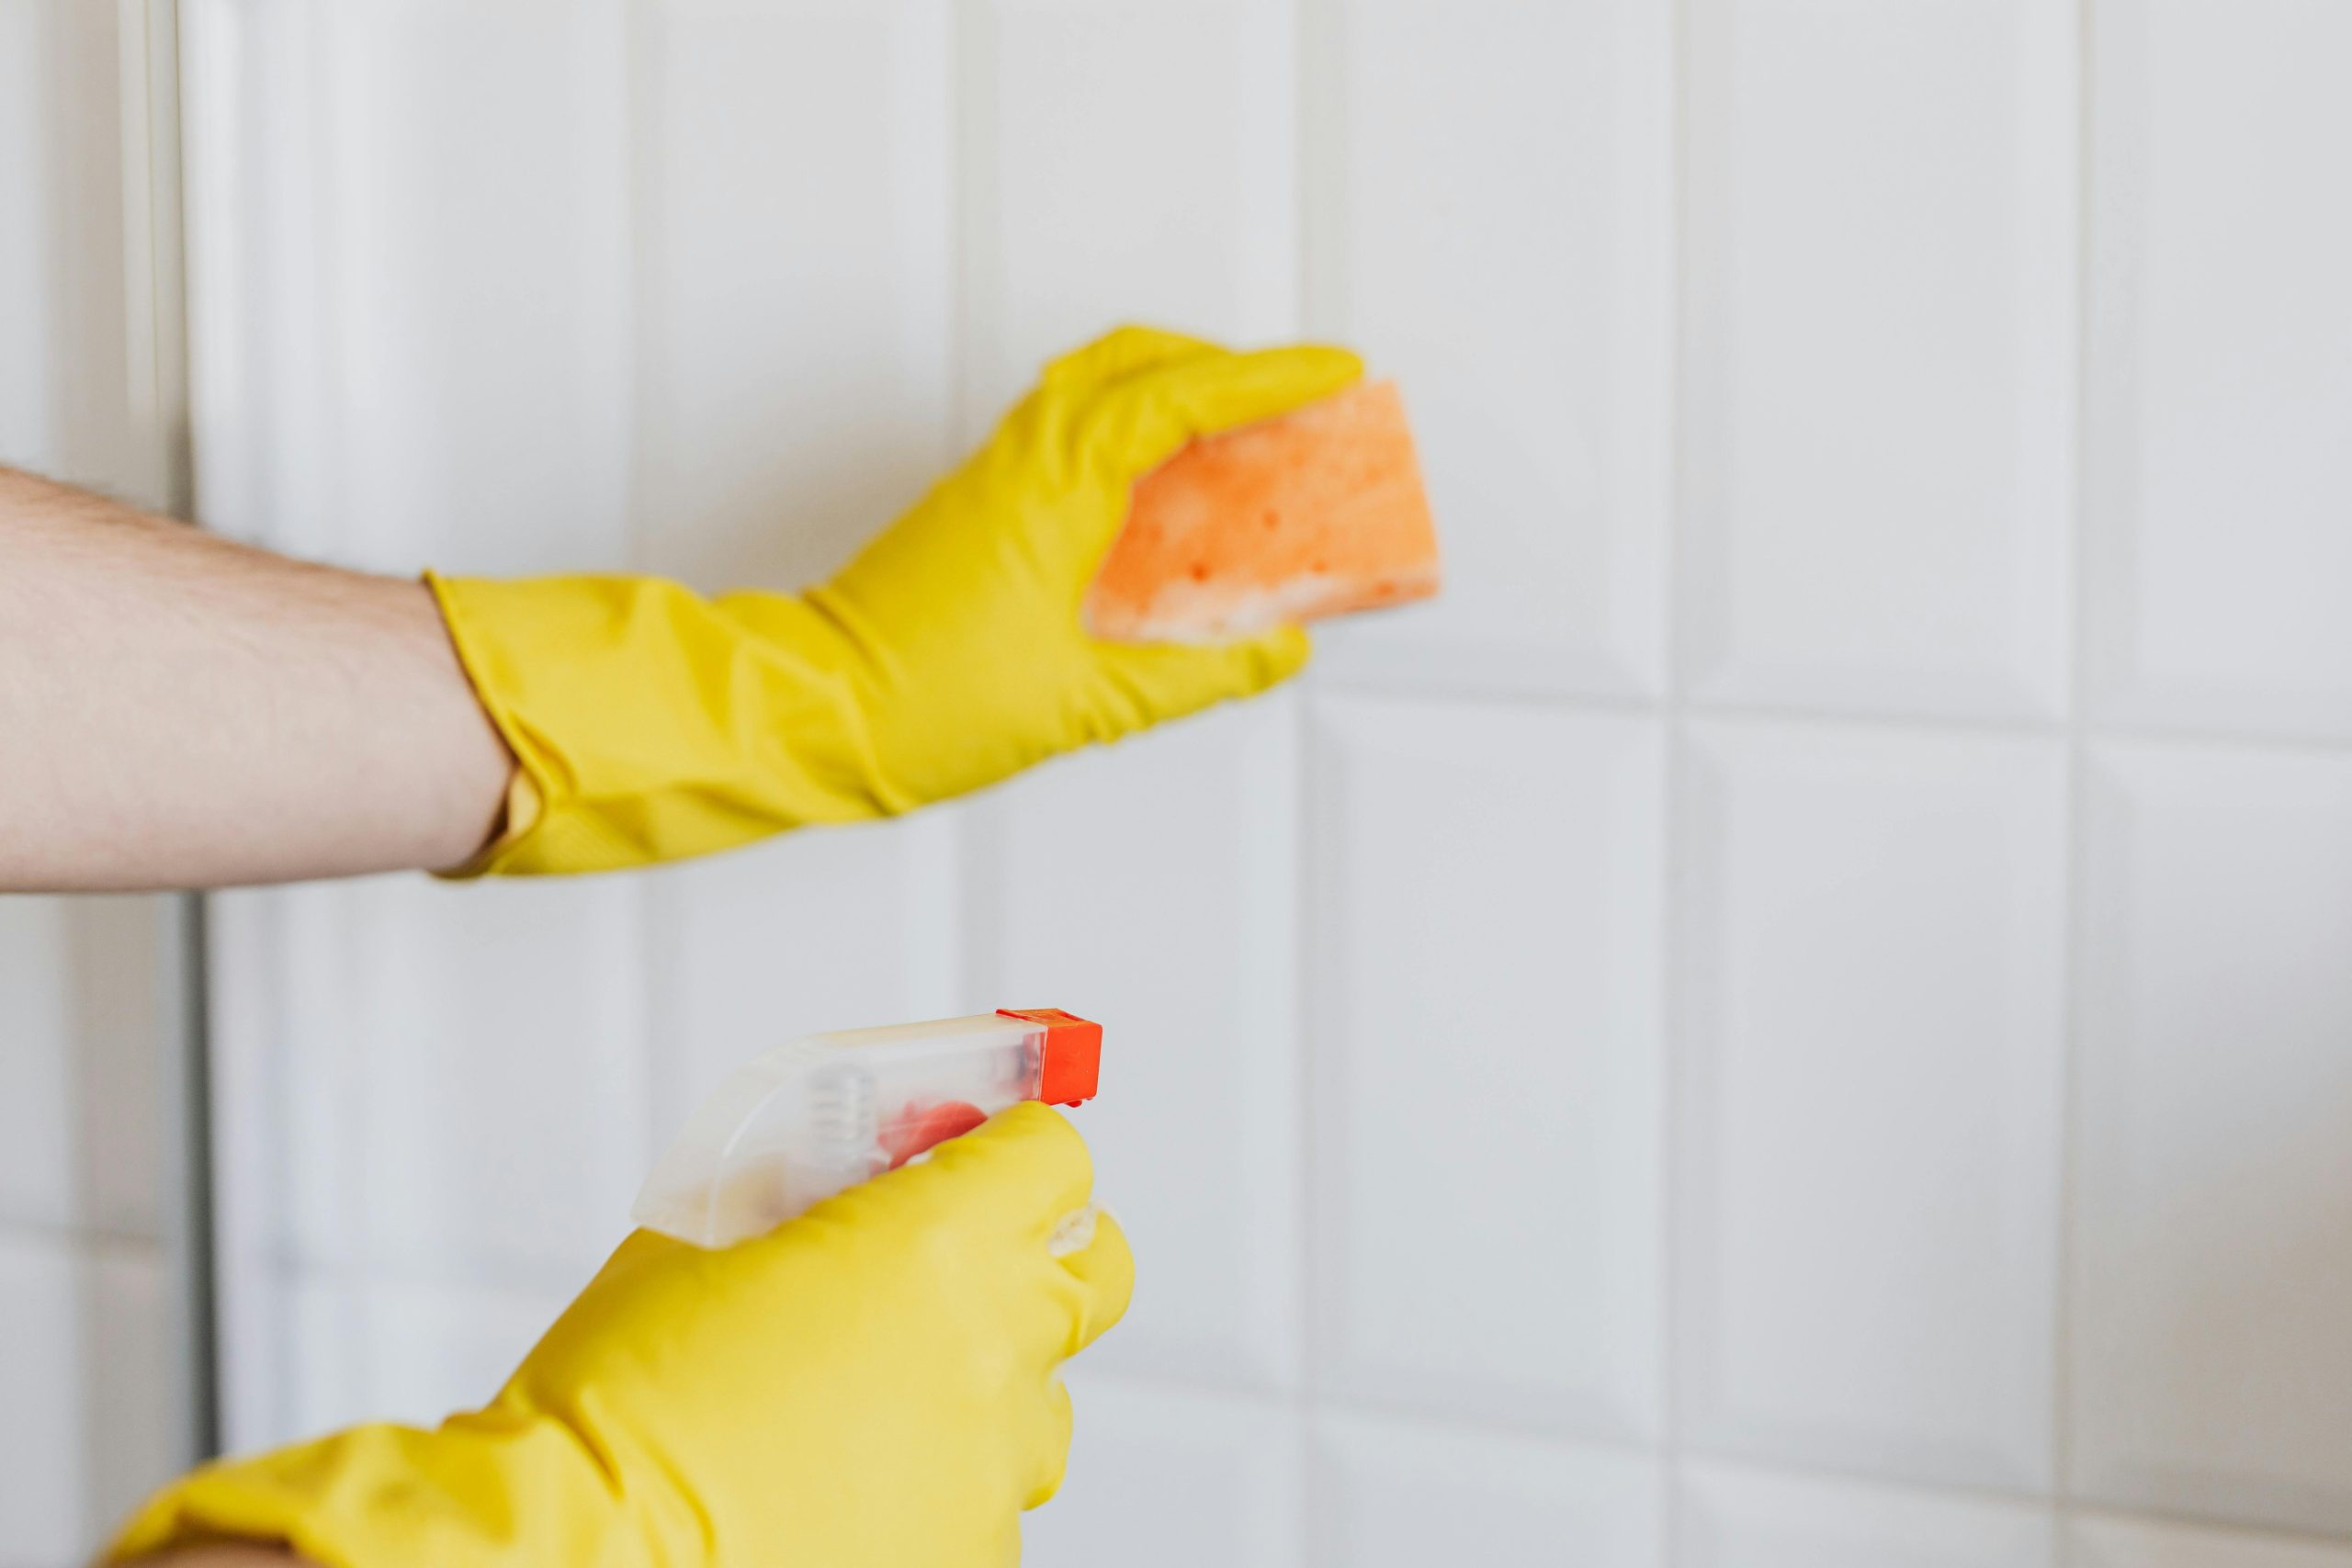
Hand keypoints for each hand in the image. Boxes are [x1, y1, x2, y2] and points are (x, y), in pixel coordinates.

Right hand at [110, 1104, 1132, 1566]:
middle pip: (1092, 1271)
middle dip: (1036, 1252)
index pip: (1054, 1158)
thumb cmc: (621, 1403)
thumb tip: (856, 1184)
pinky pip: (984, 1496)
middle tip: (953, 1263)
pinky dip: (935, 1480)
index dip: (1011, 1150)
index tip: (975, 1155)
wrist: (578, 1553)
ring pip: (1038, 1399)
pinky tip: (840, 1486)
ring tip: (867, 1402)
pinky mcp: (971, 1551)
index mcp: (940, 1244)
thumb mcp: (709, 1238)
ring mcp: (993, 1465)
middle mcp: (995, 1350)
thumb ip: (811, 1199)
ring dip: (982, 1383)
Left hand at [428, 326, 1361, 873]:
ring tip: (1238, 438)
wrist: (809, 712)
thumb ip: (1196, 676)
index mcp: (1056, 488)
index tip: (1333, 372)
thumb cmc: (918, 704)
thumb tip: (1274, 653)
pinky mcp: (976, 506)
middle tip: (1291, 396)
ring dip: (1173, 391)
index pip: (1182, 397)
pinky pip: (1068, 432)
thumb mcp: (1085, 703)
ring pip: (1095, 386)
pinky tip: (1160, 494)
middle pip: (1136, 360)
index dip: (1268, 379)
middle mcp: (1021, 461)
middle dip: (1224, 365)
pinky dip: (1129, 432)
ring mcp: (993, 476)